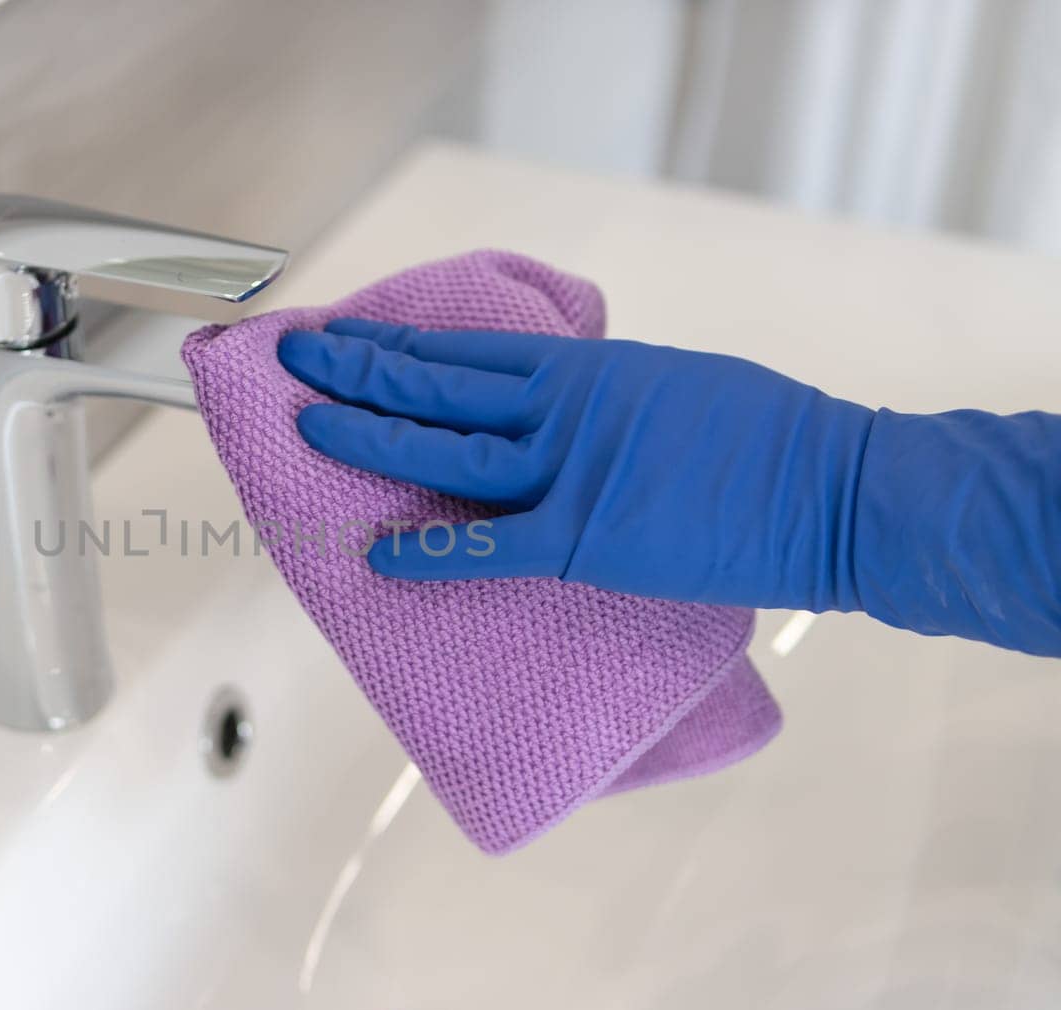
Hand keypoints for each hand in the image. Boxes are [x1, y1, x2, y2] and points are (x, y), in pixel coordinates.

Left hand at [277, 318, 874, 612]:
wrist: (835, 489)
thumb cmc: (768, 437)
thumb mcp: (672, 384)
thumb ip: (603, 393)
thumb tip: (561, 402)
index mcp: (585, 367)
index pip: (463, 350)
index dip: (393, 343)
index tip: (341, 335)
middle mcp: (563, 408)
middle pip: (437, 384)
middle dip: (359, 369)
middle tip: (296, 359)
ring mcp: (570, 471)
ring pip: (447, 449)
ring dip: (373, 436)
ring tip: (311, 427)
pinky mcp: (588, 538)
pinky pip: (490, 545)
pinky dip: (430, 551)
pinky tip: (377, 552)